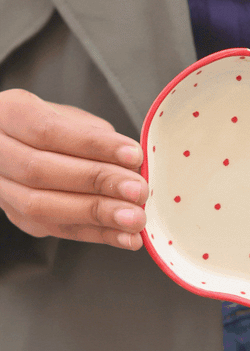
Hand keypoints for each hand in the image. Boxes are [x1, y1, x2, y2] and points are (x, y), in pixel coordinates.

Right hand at [0, 89, 147, 248]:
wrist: (16, 146)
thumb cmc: (48, 126)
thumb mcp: (70, 116)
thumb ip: (96, 136)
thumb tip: (131, 163)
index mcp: (8, 114)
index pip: (48, 131)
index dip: (92, 145)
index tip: (132, 155)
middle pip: (41, 171)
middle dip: (97, 182)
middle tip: (137, 190)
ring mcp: (2, 189)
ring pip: (42, 207)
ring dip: (96, 215)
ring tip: (134, 218)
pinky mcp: (19, 218)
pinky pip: (57, 230)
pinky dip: (96, 235)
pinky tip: (124, 236)